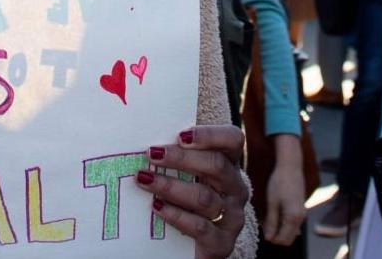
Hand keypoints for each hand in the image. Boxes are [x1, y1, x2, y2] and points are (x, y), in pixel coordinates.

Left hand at [141, 125, 250, 255]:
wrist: (191, 250)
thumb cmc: (187, 204)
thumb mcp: (189, 178)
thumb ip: (179, 157)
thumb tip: (152, 142)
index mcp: (230, 166)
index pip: (233, 140)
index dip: (210, 135)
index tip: (180, 135)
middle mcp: (236, 189)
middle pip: (216, 165)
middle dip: (181, 158)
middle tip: (152, 154)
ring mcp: (232, 217)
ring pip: (204, 196)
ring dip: (171, 186)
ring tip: (145, 180)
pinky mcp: (222, 243)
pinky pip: (199, 226)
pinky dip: (176, 215)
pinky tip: (157, 207)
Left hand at [260, 132, 306, 245]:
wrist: (291, 166)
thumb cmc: (279, 182)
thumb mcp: (272, 202)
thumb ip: (271, 221)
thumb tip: (269, 238)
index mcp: (293, 217)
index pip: (283, 240)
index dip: (272, 239)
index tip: (263, 231)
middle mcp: (301, 218)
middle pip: (289, 239)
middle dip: (277, 237)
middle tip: (264, 226)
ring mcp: (302, 213)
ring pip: (291, 231)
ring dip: (280, 230)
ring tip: (268, 219)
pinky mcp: (301, 209)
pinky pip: (293, 224)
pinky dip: (284, 224)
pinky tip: (275, 215)